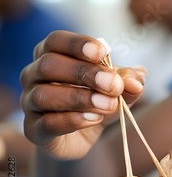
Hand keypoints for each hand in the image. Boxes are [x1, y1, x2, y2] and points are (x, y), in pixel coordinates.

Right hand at [20, 31, 144, 159]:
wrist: (82, 136)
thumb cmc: (97, 101)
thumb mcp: (117, 88)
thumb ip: (128, 81)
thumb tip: (136, 81)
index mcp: (52, 55)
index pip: (56, 40)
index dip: (78, 44)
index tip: (103, 52)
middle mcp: (33, 75)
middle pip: (49, 65)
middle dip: (85, 73)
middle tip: (114, 85)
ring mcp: (29, 103)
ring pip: (44, 95)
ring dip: (80, 98)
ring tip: (109, 104)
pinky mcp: (34, 130)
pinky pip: (47, 123)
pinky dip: (73, 120)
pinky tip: (95, 119)